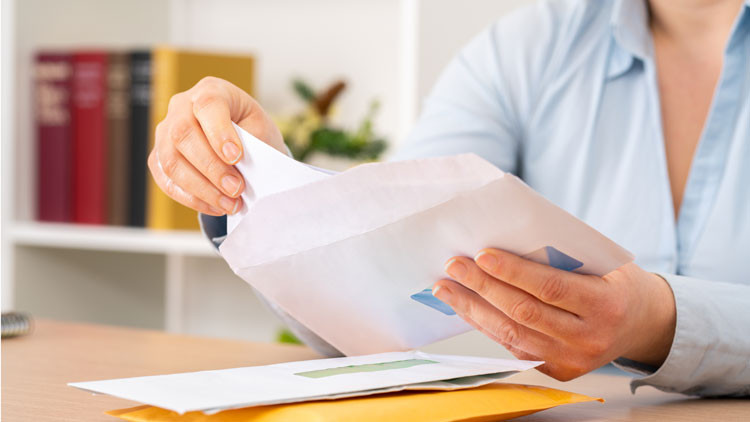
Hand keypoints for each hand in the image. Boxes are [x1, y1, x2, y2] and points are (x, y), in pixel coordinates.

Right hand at [148, 77, 285, 215]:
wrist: (242, 139)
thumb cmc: (252, 130)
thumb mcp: (260, 129)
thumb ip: (251, 143)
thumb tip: (242, 171)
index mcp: (211, 90)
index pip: (208, 105)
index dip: (219, 132)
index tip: (236, 157)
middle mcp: (182, 107)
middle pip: (183, 135)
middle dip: (212, 168)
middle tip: (236, 189)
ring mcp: (165, 131)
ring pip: (171, 161)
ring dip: (202, 189)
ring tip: (230, 204)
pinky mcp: (159, 157)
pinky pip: (166, 180)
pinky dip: (191, 198)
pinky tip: (215, 206)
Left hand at [433, 248, 676, 380]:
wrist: (643, 323)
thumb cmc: (615, 281)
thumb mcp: (602, 263)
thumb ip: (560, 257)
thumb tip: (502, 241)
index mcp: (606, 304)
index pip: (551, 287)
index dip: (513, 272)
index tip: (481, 254)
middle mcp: (589, 339)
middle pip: (524, 312)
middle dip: (483, 287)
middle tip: (454, 265)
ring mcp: (573, 361)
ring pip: (512, 335)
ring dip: (473, 308)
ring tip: (446, 287)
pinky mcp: (558, 371)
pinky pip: (513, 347)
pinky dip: (486, 324)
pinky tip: (466, 306)